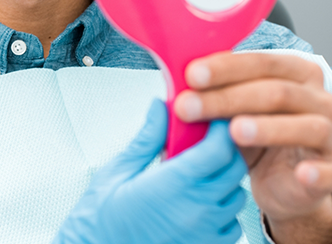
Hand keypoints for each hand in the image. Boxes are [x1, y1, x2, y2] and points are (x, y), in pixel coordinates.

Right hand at [54, 99, 246, 243]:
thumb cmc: (103, 218)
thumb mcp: (120, 170)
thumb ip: (148, 137)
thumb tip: (161, 107)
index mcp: (172, 185)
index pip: (217, 149)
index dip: (220, 129)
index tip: (213, 119)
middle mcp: (195, 211)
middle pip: (234, 170)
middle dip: (224, 150)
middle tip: (204, 142)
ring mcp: (204, 235)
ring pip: (235, 197)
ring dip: (222, 181)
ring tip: (194, 176)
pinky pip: (231, 226)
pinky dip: (220, 211)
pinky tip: (195, 205)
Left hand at [174, 52, 331, 242]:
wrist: (285, 181)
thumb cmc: (258, 134)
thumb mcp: (235, 109)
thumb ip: (216, 93)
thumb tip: (176, 86)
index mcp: (294, 72)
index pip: (260, 62)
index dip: (225, 67)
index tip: (191, 75)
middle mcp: (316, 98)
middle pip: (275, 92)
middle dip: (226, 98)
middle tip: (189, 105)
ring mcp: (330, 134)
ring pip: (304, 125)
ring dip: (267, 127)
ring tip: (233, 131)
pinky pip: (330, 173)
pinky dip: (317, 173)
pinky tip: (302, 174)